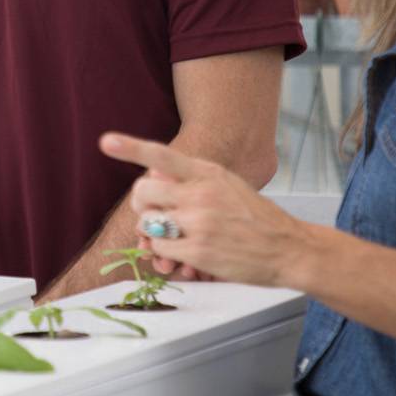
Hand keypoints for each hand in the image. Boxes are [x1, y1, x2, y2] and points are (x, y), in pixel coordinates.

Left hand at [99, 133, 312, 287]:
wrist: (289, 248)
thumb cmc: (257, 217)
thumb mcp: (228, 185)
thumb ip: (193, 180)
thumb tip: (153, 180)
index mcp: (208, 173)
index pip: (162, 156)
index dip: (131, 148)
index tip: (106, 142)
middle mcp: (201, 194)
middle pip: (142, 192)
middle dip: (142, 204)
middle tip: (153, 213)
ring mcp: (199, 223)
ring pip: (146, 223)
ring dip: (152, 231)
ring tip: (171, 235)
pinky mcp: (198, 251)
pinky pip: (159, 248)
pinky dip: (163, 253)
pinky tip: (180, 253)